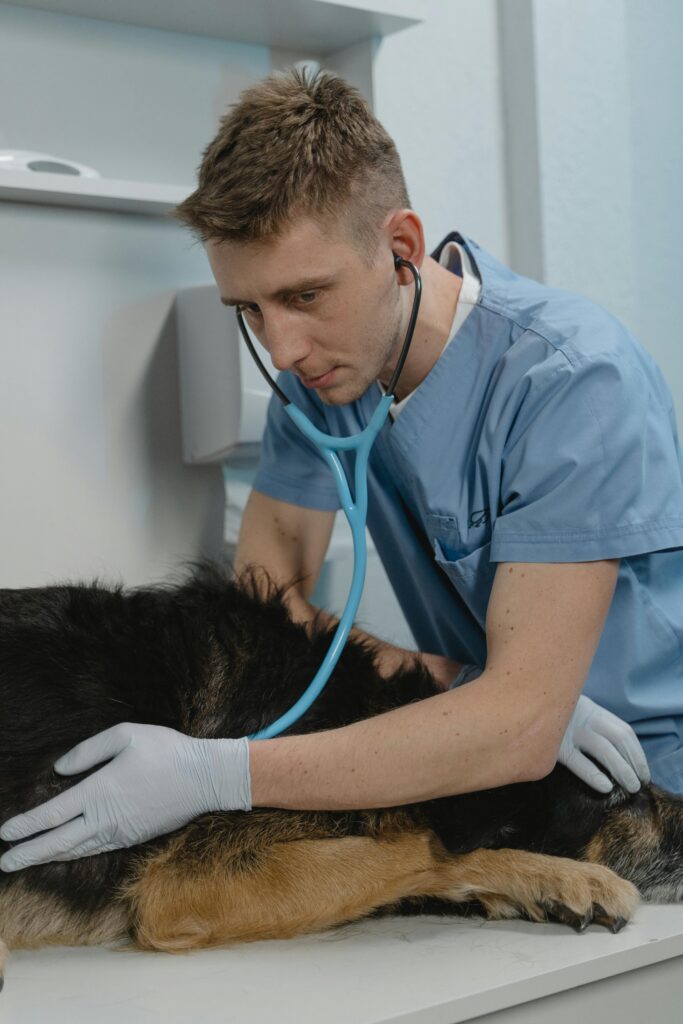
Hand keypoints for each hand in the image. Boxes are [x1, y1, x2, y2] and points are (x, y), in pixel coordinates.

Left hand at [0, 723, 251, 870]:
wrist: (205, 778)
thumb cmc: (166, 750)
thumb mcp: (126, 735)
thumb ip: (89, 751)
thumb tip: (60, 770)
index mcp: (99, 791)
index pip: (53, 814)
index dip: (26, 826)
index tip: (4, 833)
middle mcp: (106, 818)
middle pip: (58, 842)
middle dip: (28, 853)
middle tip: (4, 863)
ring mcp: (120, 832)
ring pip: (76, 850)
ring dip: (48, 857)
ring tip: (26, 861)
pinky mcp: (133, 837)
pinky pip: (96, 850)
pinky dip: (74, 854)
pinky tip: (66, 854)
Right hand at [558, 695, 650, 793]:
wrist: (518, 706)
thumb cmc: (549, 715)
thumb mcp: (572, 710)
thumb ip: (591, 722)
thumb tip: (616, 751)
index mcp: (592, 709)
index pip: (624, 731)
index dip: (638, 753)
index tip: (643, 771)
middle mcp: (583, 717)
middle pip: (618, 740)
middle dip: (633, 764)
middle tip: (638, 784)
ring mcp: (569, 730)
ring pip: (604, 750)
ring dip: (622, 770)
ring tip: (629, 787)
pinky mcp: (555, 746)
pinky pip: (579, 761)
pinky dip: (594, 774)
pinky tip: (604, 787)